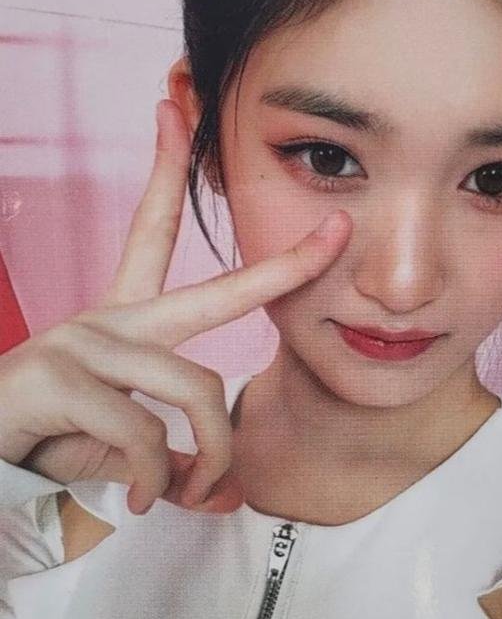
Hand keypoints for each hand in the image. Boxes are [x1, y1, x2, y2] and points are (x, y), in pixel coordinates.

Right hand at [0, 99, 350, 514]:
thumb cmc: (45, 442)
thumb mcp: (120, 447)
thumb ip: (174, 462)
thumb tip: (226, 495)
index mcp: (121, 320)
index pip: (153, 234)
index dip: (168, 176)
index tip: (177, 118)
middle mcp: (106, 320)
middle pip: (209, 289)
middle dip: (280, 267)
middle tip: (339, 232)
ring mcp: (84, 344)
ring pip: (194, 387)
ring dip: (211, 451)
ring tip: (195, 491)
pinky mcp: (62, 379)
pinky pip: (144, 431)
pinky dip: (155, 477)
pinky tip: (141, 499)